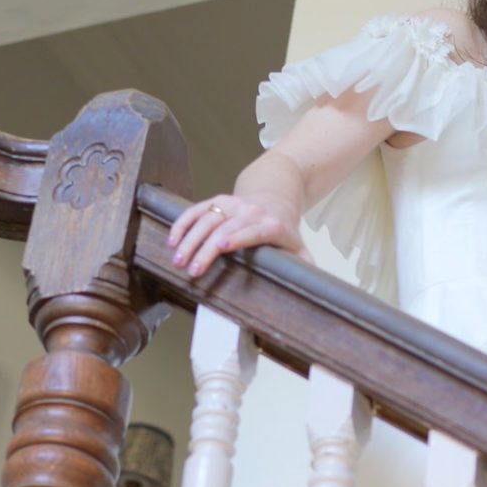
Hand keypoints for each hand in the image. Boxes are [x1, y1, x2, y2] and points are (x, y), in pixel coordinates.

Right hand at [167, 193, 308, 276]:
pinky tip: (172, 240)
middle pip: (225, 228)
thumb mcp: (298, 247)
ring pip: (207, 218)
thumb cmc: (284, 230)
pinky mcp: (217, 200)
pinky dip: (183, 223)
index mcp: (272, 225)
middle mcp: (251, 212)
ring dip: (190, 239)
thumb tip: (314, 288)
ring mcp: (232, 204)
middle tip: (192, 269)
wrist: (274, 198)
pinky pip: (196, 209)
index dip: (238, 237)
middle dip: (206, 248)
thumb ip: (305, 267)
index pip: (253, 230)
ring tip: (178, 260)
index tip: (222, 246)